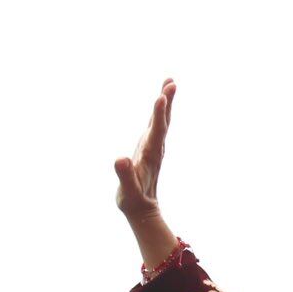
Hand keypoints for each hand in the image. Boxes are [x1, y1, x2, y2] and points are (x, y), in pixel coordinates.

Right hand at [114, 80, 174, 223]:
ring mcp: (153, 146)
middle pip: (163, 122)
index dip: (159, 114)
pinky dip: (159, 110)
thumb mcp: (127, 191)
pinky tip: (160, 100)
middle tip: (171, 83)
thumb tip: (121, 160)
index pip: (157, 131)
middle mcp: (155, 148)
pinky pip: (156, 124)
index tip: (161, 98)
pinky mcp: (149, 146)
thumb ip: (125, 176)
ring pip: (161, 120)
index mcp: (150, 155)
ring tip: (170, 82)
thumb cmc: (132, 200)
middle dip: (166, 102)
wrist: (142, 209)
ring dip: (166, 102)